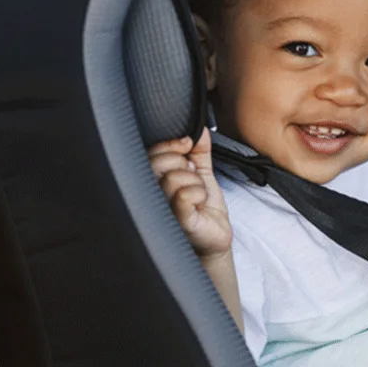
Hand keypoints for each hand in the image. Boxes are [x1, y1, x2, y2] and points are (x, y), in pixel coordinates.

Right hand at [148, 129, 231, 257]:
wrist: (215, 237)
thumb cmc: (203, 208)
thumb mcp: (203, 173)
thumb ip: (200, 151)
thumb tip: (200, 129)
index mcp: (155, 179)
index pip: (152, 152)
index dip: (171, 144)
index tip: (187, 146)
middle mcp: (152, 193)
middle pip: (158, 162)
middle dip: (183, 163)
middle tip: (193, 176)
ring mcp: (162, 208)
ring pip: (173, 178)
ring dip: (194, 181)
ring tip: (198, 193)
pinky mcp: (177, 221)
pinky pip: (184, 195)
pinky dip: (199, 193)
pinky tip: (200, 203)